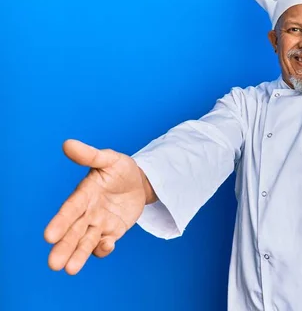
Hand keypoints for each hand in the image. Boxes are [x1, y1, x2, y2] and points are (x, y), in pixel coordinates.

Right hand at [44, 139, 147, 273]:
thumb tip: (67, 143)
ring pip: (86, 242)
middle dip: (64, 247)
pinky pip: (105, 244)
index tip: (49, 236)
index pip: (70, 210)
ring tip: (71, 269)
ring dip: (78, 255)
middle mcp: (87, 212)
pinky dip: (103, 248)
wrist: (140, 181)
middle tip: (54, 264)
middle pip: (73, 232)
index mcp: (84, 195)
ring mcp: (99, 224)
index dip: (60, 222)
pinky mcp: (113, 232)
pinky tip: (106, 246)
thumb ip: (90, 155)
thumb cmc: (120, 169)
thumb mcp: (109, 159)